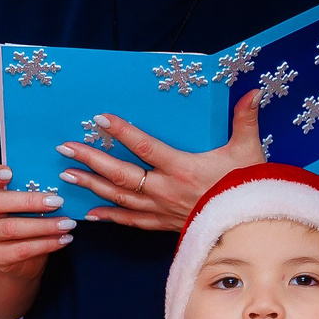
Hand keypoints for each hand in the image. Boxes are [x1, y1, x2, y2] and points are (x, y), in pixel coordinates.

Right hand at [0, 162, 75, 273]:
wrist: (13, 253)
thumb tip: (62, 177)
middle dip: (28, 201)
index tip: (9, 173)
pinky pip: (21, 250)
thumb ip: (32, 185)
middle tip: (57, 201)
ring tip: (67, 223)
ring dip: (43, 225)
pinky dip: (46, 244)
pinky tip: (64, 239)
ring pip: (11, 228)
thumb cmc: (23, 215)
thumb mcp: (23, 196)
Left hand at [57, 94, 263, 232]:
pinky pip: (128, 221)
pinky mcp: (159, 224)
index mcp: (181, 167)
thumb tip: (253, 92)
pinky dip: (107, 217)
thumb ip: (246, 120)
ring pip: (117, 197)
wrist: (248, 227)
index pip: (144, 146)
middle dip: (90, 160)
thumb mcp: (248, 150)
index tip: (99, 120)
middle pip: (119, 173)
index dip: (121, 132)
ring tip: (65, 175)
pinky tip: (87, 213)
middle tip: (65, 149)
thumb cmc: (247, 187)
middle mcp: (164, 189)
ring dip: (90, 185)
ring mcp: (158, 209)